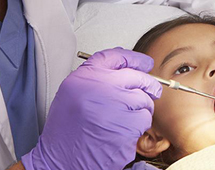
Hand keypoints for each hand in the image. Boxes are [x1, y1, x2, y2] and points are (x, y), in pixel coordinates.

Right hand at [21, 48, 161, 169]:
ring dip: (141, 109)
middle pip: (137, 76)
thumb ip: (97, 78)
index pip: (115, 56)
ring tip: (125, 119)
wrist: (61, 161)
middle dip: (149, 85)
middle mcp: (99, 87)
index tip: (145, 63)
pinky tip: (123, 132)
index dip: (134, 58)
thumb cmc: (67, 131)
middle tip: (152, 91)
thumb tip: (128, 68)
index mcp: (84, 77)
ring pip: (144, 99)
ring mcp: (114, 106)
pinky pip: (143, 119)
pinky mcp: (125, 126)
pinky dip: (139, 126)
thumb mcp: (73, 94)